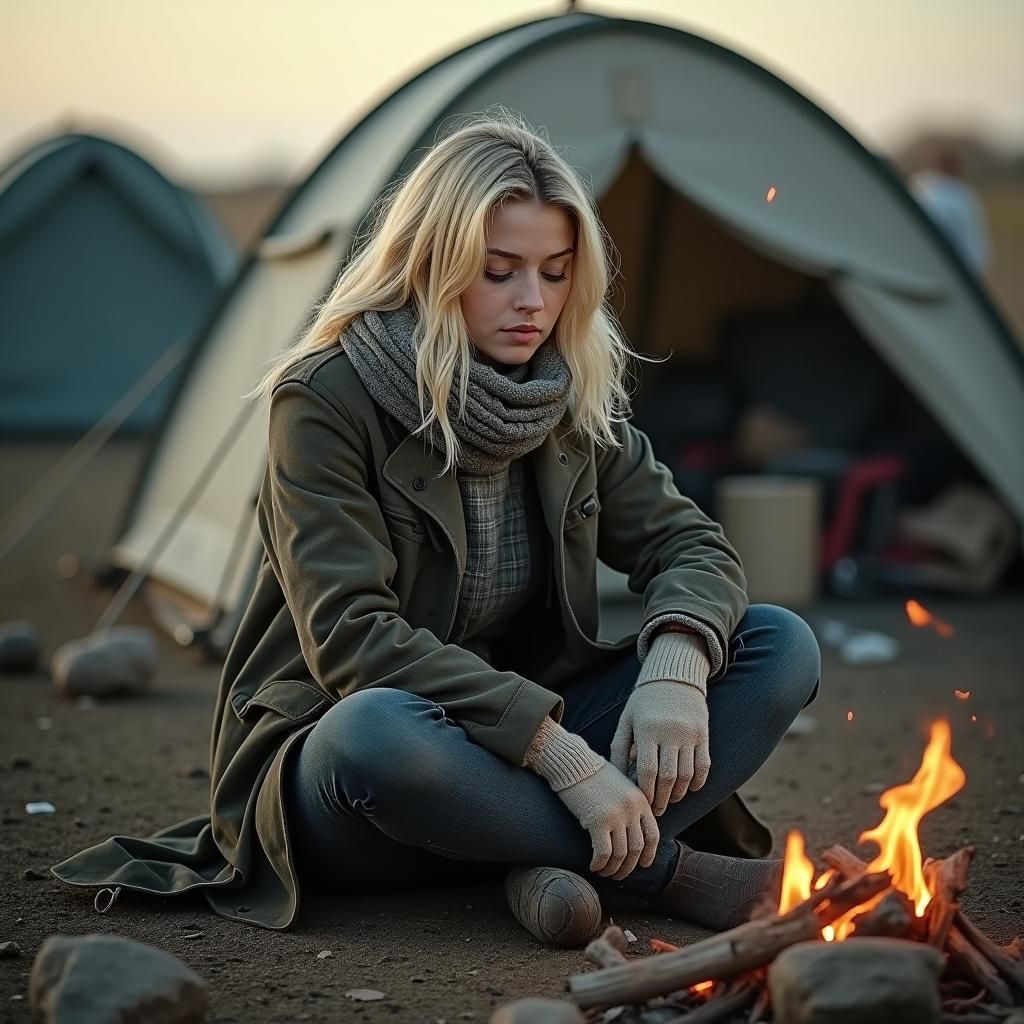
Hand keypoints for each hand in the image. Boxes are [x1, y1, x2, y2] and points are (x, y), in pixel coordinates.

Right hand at [555, 762, 659, 880]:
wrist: (574, 763)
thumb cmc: (594, 774)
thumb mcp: (622, 787)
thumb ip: (631, 806)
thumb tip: (632, 832)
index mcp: (640, 800)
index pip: (652, 835)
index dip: (648, 854)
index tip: (642, 864)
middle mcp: (632, 810)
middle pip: (636, 849)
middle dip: (628, 866)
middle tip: (619, 874)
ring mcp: (616, 816)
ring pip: (620, 855)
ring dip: (613, 869)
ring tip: (605, 873)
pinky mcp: (598, 821)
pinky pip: (603, 853)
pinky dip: (600, 864)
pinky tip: (593, 866)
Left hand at [610, 682, 710, 816]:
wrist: (673, 678)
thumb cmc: (644, 702)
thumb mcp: (627, 720)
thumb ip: (619, 748)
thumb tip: (617, 777)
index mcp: (647, 729)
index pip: (647, 770)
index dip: (645, 791)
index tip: (642, 803)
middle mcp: (670, 732)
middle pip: (667, 777)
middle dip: (661, 798)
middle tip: (657, 810)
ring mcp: (689, 733)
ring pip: (686, 774)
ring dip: (678, 793)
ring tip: (670, 799)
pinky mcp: (703, 734)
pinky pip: (704, 765)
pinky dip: (697, 781)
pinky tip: (689, 788)